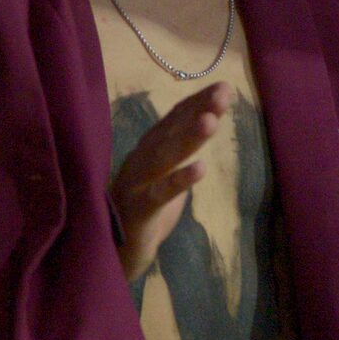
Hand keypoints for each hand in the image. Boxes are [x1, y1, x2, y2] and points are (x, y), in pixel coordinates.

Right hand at [106, 83, 229, 283]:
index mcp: (148, 149)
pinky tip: (200, 169)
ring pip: (164, 157)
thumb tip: (209, 117)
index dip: (197, 101)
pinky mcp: (138, 210)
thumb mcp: (166, 174)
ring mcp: (136, 184)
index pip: (174, 119)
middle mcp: (140, 159)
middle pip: (170, 131)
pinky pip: (159, 194)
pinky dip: (179, 180)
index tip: (223, 87)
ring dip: (188, 138)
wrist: (114, 251)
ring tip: (211, 121)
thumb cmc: (144, 209)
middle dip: (197, 110)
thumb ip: (181, 149)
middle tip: (222, 93)